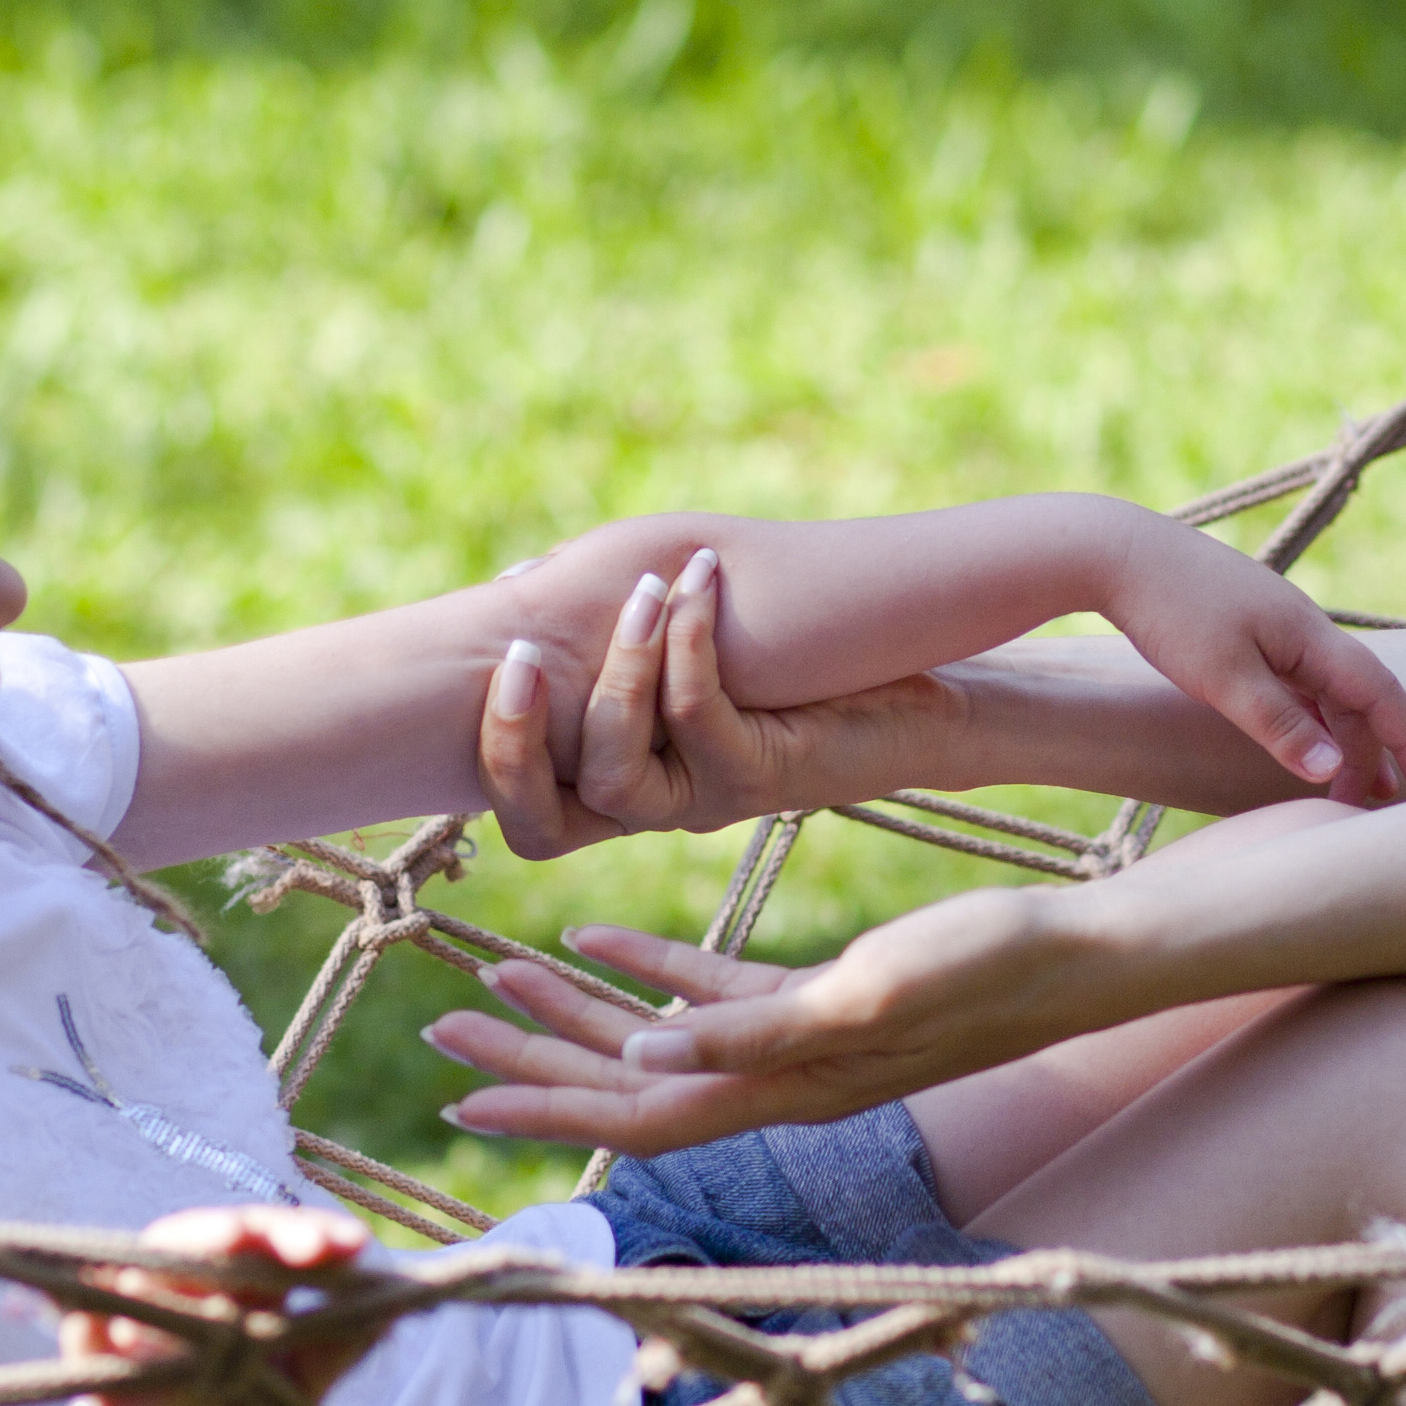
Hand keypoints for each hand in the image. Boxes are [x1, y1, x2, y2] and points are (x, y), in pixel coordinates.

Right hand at [65, 1204, 381, 1405]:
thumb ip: (339, 1346)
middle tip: (317, 1246)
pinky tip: (139, 1308)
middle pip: (227, 1233)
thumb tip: (394, 1305)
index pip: (281, 1240)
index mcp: (246, 1280)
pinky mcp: (89, 1343)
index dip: (318, 1237)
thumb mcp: (300, 1389)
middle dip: (273, 1233)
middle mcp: (191, 1277)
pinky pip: (92, 1319)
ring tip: (236, 1240)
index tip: (358, 1249)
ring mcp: (137, 1302)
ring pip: (161, 1255)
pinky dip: (114, 1309)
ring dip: (200, 1247)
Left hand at [424, 892, 1124, 1152]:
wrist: (1086, 955)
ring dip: (574, 1014)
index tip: (458, 1098)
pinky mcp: (821, 998)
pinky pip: (710, 991)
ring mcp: (799, 1041)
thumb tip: (641, 1063)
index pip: (634, 1113)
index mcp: (784, 1088)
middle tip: (442, 1039)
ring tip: (491, 984)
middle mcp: (779, 1080)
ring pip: (657, 1037)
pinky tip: (595, 941)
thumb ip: (757, 1032)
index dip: (546, 1107)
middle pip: (626, 1083)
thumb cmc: (990, 971)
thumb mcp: (869, 993)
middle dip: (531, 1063)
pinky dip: (648, 968)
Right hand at [474, 550, 952, 854]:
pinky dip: (687, 643)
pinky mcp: (761, 777)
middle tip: (517, 652)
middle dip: (513, 742)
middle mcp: (654, 810)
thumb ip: (605, 629)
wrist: (915, 695)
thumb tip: (515, 580)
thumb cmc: (791, 664)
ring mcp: (705, 801)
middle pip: (542, 827)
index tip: (495, 656)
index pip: (523, 817)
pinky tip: (700, 578)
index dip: (490, 758)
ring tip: (643, 586)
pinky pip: (696, 717)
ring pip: (613, 773)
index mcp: (620, 787)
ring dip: (616, 671)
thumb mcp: (681, 645)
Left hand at [1090, 521, 1405, 808]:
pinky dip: (1308, 716)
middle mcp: (1302, 628)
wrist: (1116, 551)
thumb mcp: (1224, 679)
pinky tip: (1304, 738)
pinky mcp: (1245, 629)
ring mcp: (1274, 627)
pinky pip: (1295, 680)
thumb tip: (1332, 769)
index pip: (1380, 692)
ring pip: (1325, 689)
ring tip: (1346, 783)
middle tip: (1373, 805)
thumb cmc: (1169, 611)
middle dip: (1373, 750)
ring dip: (1340, 736)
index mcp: (1309, 636)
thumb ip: (1279, 725)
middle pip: (1356, 696)